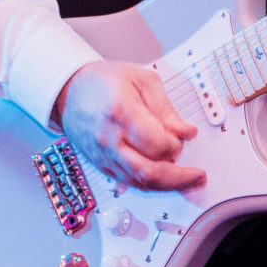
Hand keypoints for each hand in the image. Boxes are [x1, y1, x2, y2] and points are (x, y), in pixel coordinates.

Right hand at [51, 60, 205, 192]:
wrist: (69, 91)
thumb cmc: (103, 82)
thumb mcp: (142, 80)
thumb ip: (166, 108)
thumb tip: (185, 132)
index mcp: (121, 112)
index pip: (156, 143)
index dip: (176, 144)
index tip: (183, 137)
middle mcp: (109, 139)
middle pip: (149, 171)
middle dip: (179, 177)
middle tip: (197, 176)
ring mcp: (103, 156)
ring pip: (140, 183)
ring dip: (167, 186)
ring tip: (187, 181)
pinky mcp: (101, 165)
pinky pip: (129, 183)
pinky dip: (150, 185)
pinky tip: (165, 181)